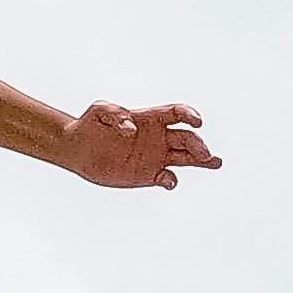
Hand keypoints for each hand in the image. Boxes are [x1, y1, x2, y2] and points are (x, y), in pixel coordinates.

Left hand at [62, 100, 217, 190]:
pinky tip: (168, 181)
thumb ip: (115, 114)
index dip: (190, 115)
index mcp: (150, 118)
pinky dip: (171, 181)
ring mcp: (155, 157)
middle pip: (186, 138)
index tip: (197, 122)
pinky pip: (167, 178)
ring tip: (215, 162)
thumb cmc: (89, 124)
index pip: (177, 113)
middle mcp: (158, 137)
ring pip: (185, 158)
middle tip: (205, 154)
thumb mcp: (99, 111)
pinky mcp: (148, 175)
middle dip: (198, 145)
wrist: (77, 150)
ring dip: (201, 161)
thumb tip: (131, 129)